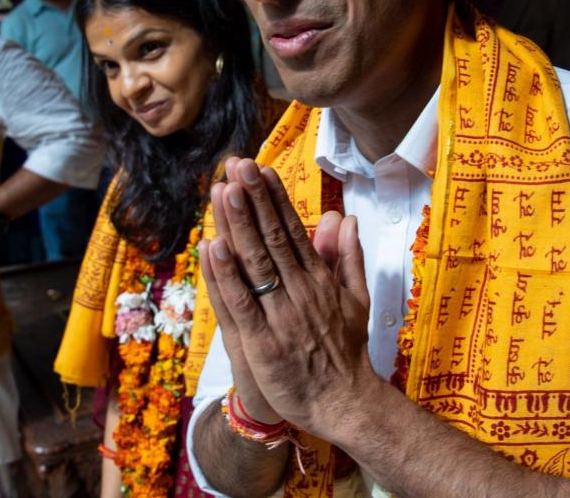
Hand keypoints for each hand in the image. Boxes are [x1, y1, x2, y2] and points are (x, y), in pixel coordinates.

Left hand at [201, 157, 373, 435]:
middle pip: (272, 238)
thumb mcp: (356, 299)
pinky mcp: (262, 344)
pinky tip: (213, 248)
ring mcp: (280, 317)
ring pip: (255, 264)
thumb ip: (348, 257)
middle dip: (254, 199)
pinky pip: (240, 304)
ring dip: (238, 226)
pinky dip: (225, 277)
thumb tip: (344, 218)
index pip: (293, 230)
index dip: (274, 198)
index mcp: (319, 280)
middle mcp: (300, 292)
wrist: (346, 404)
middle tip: (237, 165)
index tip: (260, 169)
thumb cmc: (347, 352)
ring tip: (224, 192)